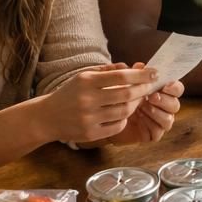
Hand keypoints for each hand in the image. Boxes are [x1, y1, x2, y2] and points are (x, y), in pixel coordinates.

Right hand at [43, 63, 157, 142]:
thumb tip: (130, 67)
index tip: (154, 73)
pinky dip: (124, 119)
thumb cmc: (70, 93)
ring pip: (124, 111)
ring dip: (135, 105)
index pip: (121, 76)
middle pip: (126, 94)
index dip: (141, 75)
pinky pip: (117, 126)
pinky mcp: (90, 134)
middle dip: (143, 90)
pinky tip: (124, 113)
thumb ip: (107, 70)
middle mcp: (88, 99)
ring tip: (137, 99)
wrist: (47, 117)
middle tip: (149, 87)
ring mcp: (89, 118)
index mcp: (87, 81)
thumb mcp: (84, 76)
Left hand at [107, 82, 182, 143]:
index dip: (174, 87)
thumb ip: (134, 75)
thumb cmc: (118, 97)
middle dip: (165, 101)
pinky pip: (159, 132)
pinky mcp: (151, 134)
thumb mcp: (125, 83)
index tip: (165, 85)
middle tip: (152, 97)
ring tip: (144, 107)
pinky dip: (152, 124)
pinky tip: (141, 118)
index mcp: (162, 92)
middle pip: (175, 105)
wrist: (106, 117)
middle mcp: (163, 107)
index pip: (177, 89)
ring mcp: (159, 121)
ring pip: (169, 119)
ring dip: (158, 112)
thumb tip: (141, 65)